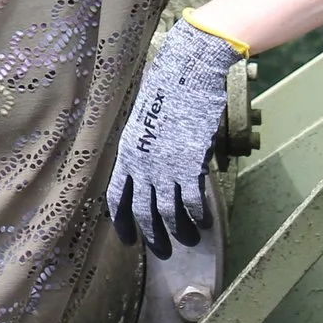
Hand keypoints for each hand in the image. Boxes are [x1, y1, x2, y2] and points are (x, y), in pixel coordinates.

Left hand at [108, 17, 239, 256]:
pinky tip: (205, 221)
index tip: (129, 239)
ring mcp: (165, 165)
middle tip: (163, 251)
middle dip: (152, 236)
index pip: (118, 197)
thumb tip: (155, 172)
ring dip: (180, 231)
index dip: (123, 222)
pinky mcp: (189, 163)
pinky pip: (191, 201)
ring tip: (189, 239)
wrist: (187, 71)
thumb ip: (145, 149)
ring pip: (169, 213)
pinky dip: (198, 215)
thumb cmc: (167, 89)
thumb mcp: (144, 120)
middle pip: (143, 212)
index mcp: (127, 152)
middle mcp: (141, 164)